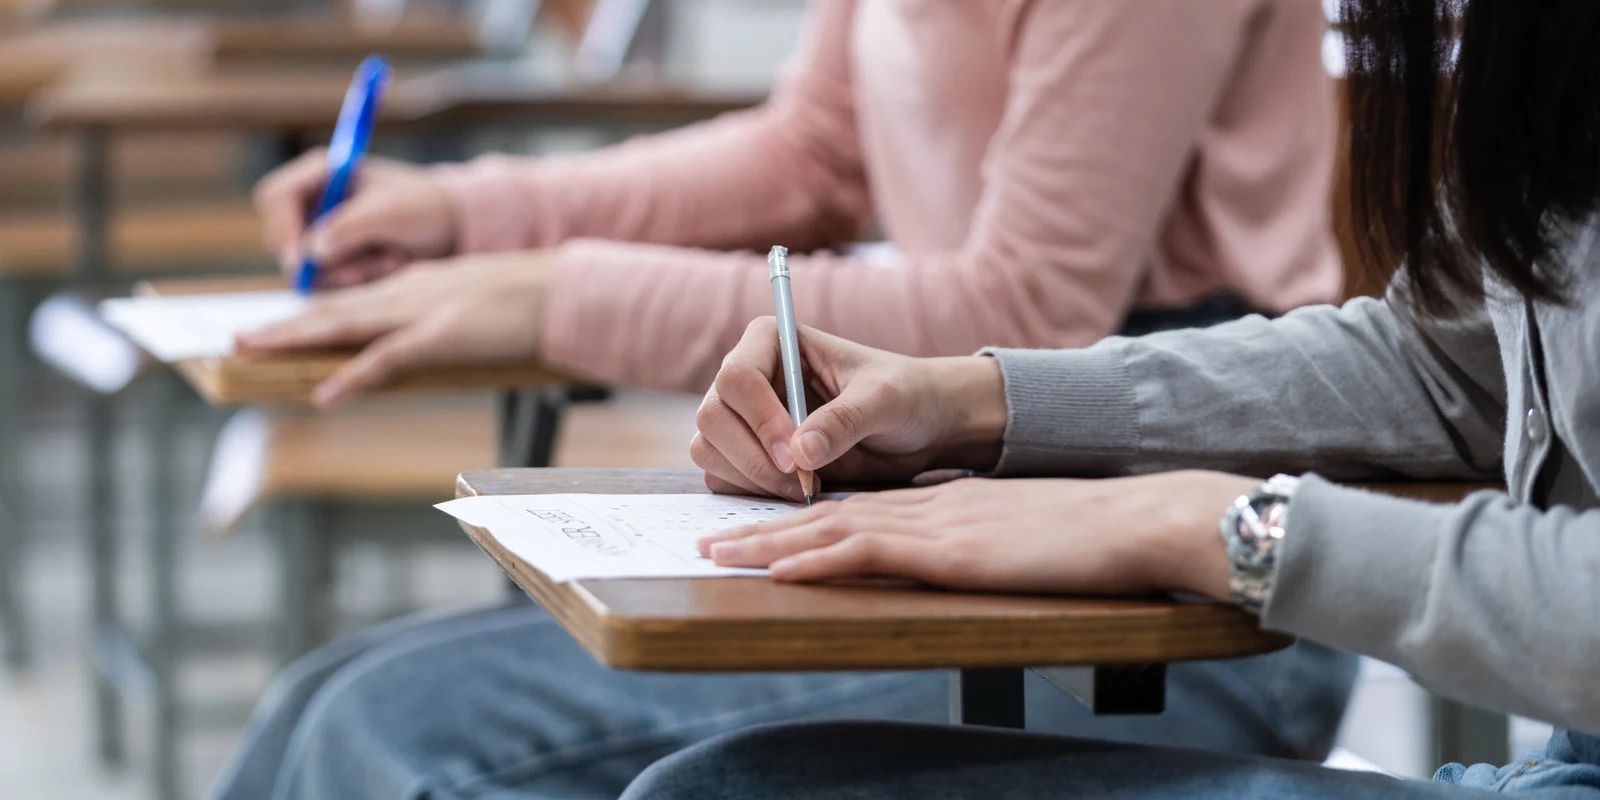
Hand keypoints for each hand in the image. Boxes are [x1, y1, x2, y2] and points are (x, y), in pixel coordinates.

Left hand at [235, 251, 552, 406]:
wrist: (563, 290)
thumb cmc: (530, 301)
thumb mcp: (475, 306)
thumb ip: (443, 319)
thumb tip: (424, 341)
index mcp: (417, 286)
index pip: (351, 301)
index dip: (310, 316)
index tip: (278, 328)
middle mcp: (408, 293)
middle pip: (333, 309)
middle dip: (283, 326)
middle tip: (238, 339)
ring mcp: (422, 312)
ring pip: (343, 324)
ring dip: (294, 339)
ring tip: (252, 351)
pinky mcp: (441, 336)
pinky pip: (386, 360)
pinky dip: (352, 377)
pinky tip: (324, 394)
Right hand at [255, 149, 455, 287]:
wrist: (454, 228)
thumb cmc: (425, 206)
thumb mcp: (390, 211)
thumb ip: (350, 227)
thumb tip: (311, 252)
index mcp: (322, 173)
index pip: (276, 196)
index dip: (283, 227)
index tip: (301, 257)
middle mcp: (314, 203)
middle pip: (281, 240)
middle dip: (321, 262)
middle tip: (360, 272)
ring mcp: (321, 234)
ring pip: (306, 269)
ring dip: (349, 273)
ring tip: (392, 260)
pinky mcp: (334, 262)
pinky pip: (327, 285)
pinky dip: (359, 282)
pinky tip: (389, 267)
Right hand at [691, 318, 1006, 500]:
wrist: (915, 428)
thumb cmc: (903, 396)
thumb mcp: (885, 400)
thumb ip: (845, 420)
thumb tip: (801, 453)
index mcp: (771, 341)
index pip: (737, 376)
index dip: (761, 420)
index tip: (797, 458)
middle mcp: (748, 376)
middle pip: (712, 416)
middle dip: (752, 457)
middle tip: (800, 482)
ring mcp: (741, 416)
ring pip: (708, 449)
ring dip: (750, 478)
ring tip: (805, 487)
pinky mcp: (745, 453)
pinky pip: (721, 477)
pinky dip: (749, 492)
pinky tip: (794, 492)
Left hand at [698, 471, 1254, 600]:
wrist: (1132, 519)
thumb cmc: (1089, 534)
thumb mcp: (1018, 532)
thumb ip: (980, 539)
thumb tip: (956, 554)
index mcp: (942, 502)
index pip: (856, 508)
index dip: (800, 518)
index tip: (758, 531)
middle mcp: (927, 506)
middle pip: (828, 513)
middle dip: (764, 528)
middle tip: (710, 540)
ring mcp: (935, 525)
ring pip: (832, 529)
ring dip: (769, 542)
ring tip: (719, 553)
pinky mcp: (948, 550)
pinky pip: (867, 553)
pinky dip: (817, 560)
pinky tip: (780, 568)